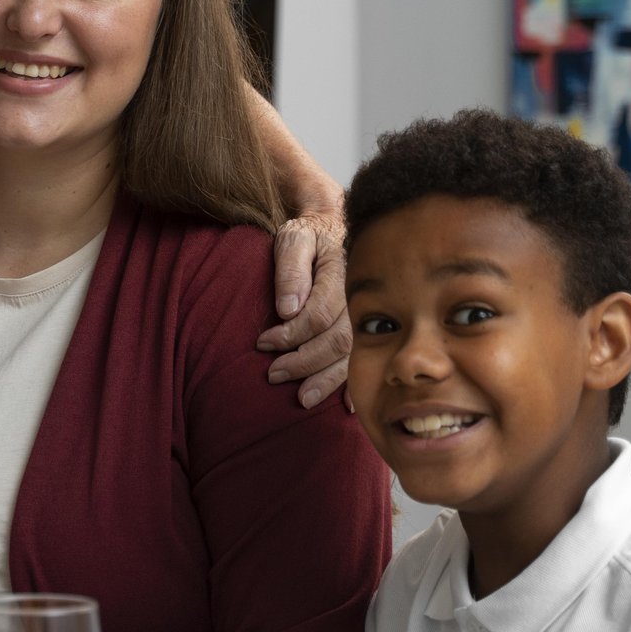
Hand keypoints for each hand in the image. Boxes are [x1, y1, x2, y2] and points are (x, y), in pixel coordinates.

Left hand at [258, 209, 350, 408]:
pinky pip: (365, 358)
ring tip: (303, 398)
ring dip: (327, 380)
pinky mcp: (366, 326)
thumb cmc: (308, 233)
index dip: (291, 334)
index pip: (318, 314)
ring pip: (352, 354)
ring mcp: (367, 313)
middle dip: (305, 362)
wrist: (335, 225)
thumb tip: (288, 308)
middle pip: (338, 340)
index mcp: (341, 274)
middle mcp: (359, 297)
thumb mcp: (294, 237)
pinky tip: (348, 406)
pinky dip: (355, 383)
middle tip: (274, 374)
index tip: (264, 343)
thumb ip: (290, 269)